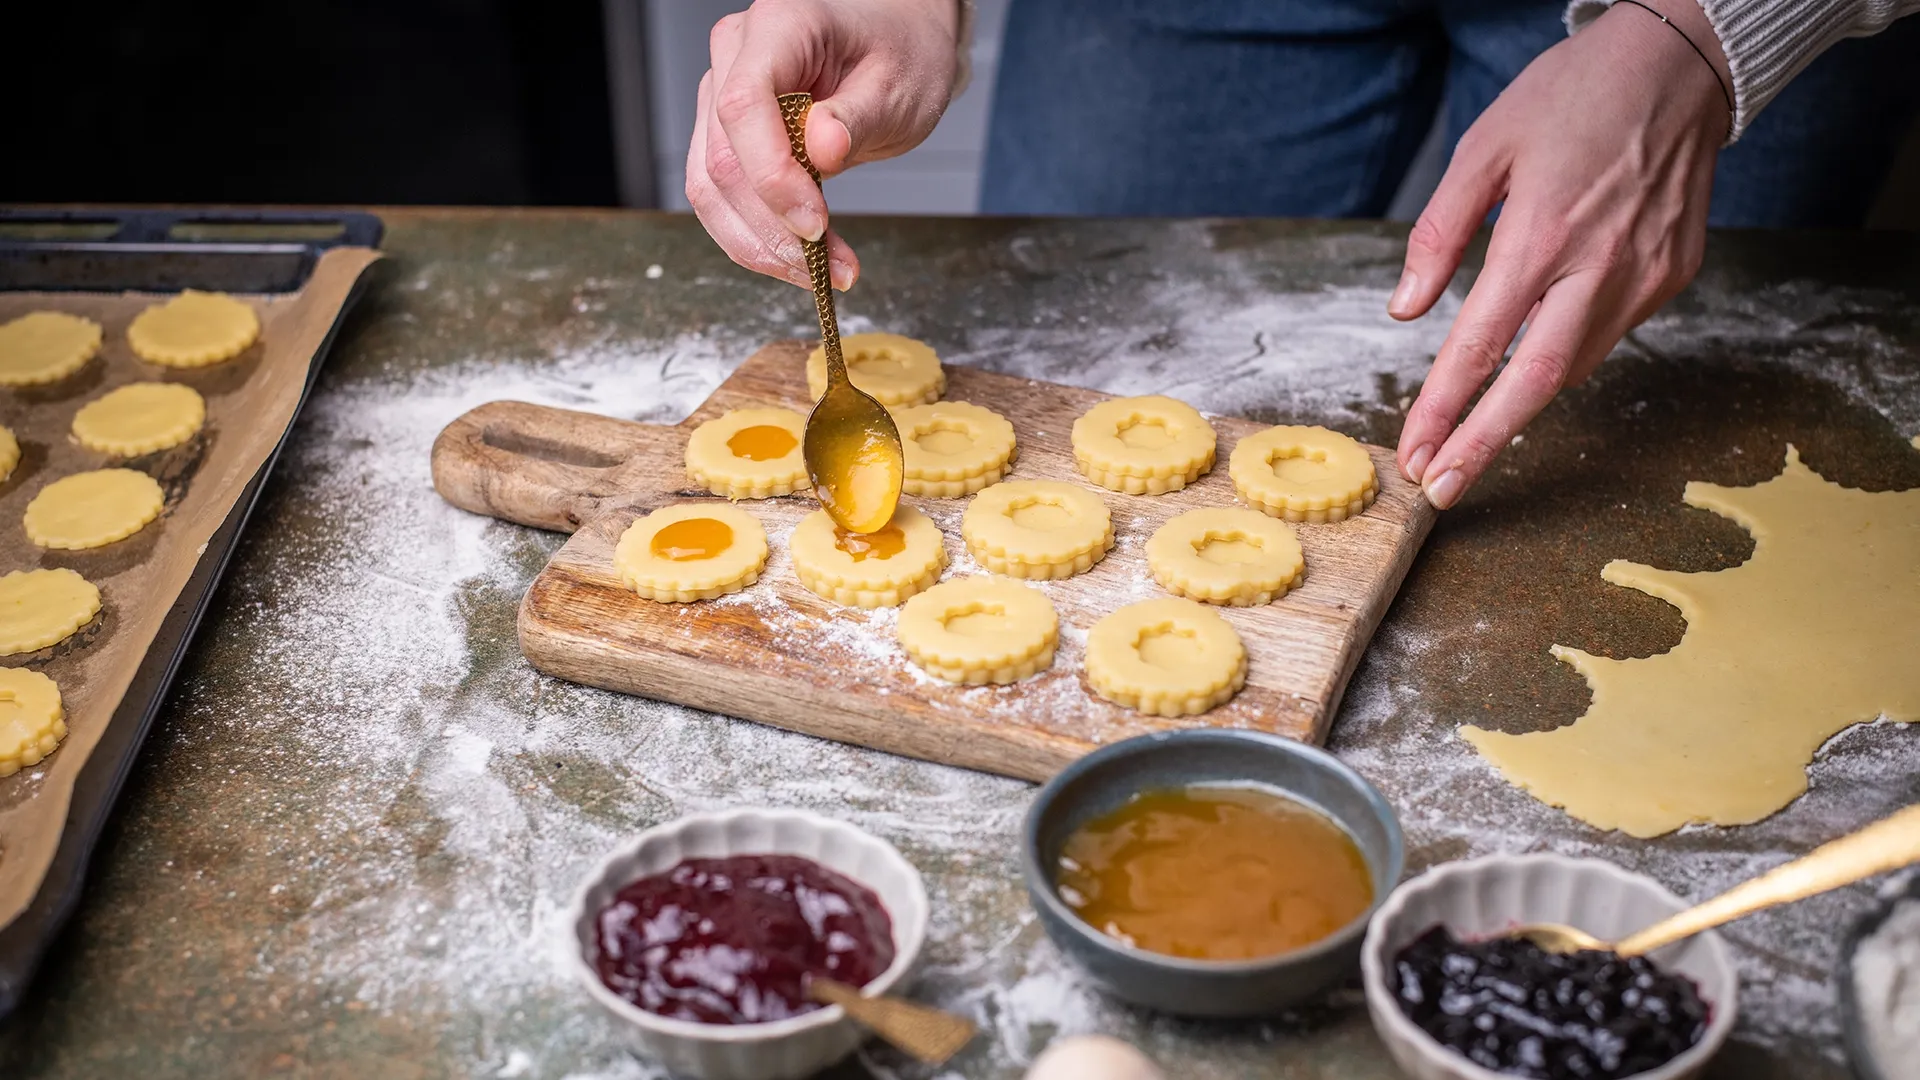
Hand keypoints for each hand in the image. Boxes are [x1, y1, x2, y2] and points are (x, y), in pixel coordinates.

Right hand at [687, 0, 960, 291]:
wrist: (898, 40)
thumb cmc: (901, 50)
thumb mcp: (899, 85)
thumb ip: (857, 118)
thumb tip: (820, 152)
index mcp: (778, 26)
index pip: (744, 105)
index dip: (771, 176)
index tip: (814, 224)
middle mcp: (735, 55)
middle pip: (723, 156)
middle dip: (773, 227)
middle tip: (830, 268)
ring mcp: (721, 93)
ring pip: (710, 185)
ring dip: (760, 244)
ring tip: (820, 273)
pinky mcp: (726, 132)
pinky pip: (722, 193)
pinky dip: (757, 236)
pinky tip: (801, 258)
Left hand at [1390, 0, 1730, 508]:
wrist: (1681, 63)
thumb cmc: (1572, 95)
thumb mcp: (1485, 147)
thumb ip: (1439, 233)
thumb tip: (1405, 309)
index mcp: (1542, 235)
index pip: (1481, 345)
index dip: (1443, 409)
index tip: (1414, 453)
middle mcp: (1599, 266)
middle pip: (1536, 382)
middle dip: (1483, 445)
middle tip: (1442, 491)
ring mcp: (1645, 275)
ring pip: (1575, 364)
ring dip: (1521, 404)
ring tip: (1471, 435)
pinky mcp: (1672, 274)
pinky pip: (1608, 333)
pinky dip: (1565, 352)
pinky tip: (1536, 356)